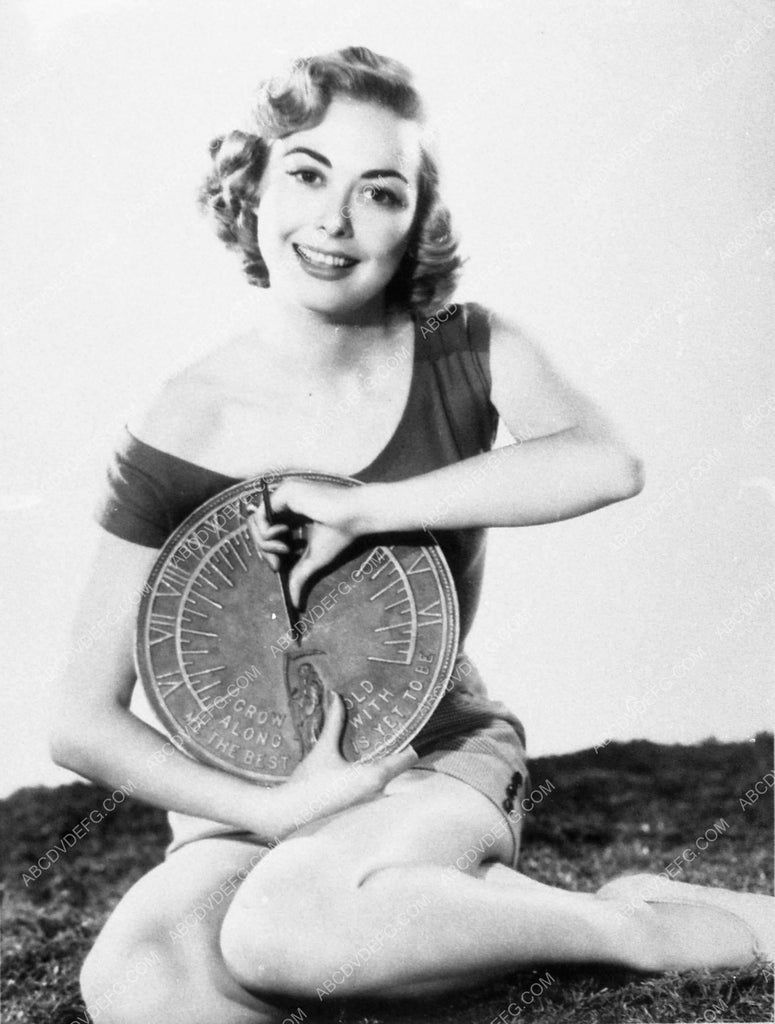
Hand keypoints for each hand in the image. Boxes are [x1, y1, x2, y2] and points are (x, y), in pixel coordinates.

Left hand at [247, 478, 365, 605]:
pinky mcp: (284, 492)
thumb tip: (296, 606)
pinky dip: (266, 534)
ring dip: (265, 545)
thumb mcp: (314, 560)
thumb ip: (300, 577)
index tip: (279, 569)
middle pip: (259, 529)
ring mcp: (285, 496)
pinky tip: (284, 540)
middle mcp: (288, 504)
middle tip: (277, 567)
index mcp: (295, 516)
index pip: (269, 535)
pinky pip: (260, 517)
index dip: (269, 553)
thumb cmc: (343, 536)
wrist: (359, 518)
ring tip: (284, 553)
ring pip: (256, 524)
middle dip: (264, 552)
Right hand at [281, 692, 418, 829]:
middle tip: (392, 724)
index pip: (409, 757)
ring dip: (386, 759)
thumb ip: (334, 722)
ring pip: (389, 776)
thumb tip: (336, 695)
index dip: (413, 739)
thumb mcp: (323, 749)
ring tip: (378, 737)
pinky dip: (375, 770)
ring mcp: (370, 800)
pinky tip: (362, 758)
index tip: (410, 723)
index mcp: (375, 776)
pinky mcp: (360, 805)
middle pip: (401, 765)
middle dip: (398, 746)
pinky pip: (377, 784)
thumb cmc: (309, 783)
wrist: (289, 813)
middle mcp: (378, 790)